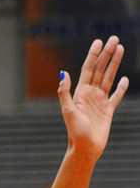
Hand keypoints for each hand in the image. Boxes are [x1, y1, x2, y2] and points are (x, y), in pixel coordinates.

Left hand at [58, 35, 127, 161]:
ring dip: (114, 64)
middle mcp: (90, 94)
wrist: (85, 148)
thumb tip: (63, 73)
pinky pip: (116, 96)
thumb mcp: (68, 111)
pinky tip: (124, 78)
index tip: (99, 42)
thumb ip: (64, 92)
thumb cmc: (75, 132)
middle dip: (107, 54)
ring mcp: (99, 101)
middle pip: (100, 69)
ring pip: (109, 78)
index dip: (93, 55)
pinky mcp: (108, 111)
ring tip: (120, 49)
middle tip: (114, 39)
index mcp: (80, 92)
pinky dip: (120, 88)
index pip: (88, 69)